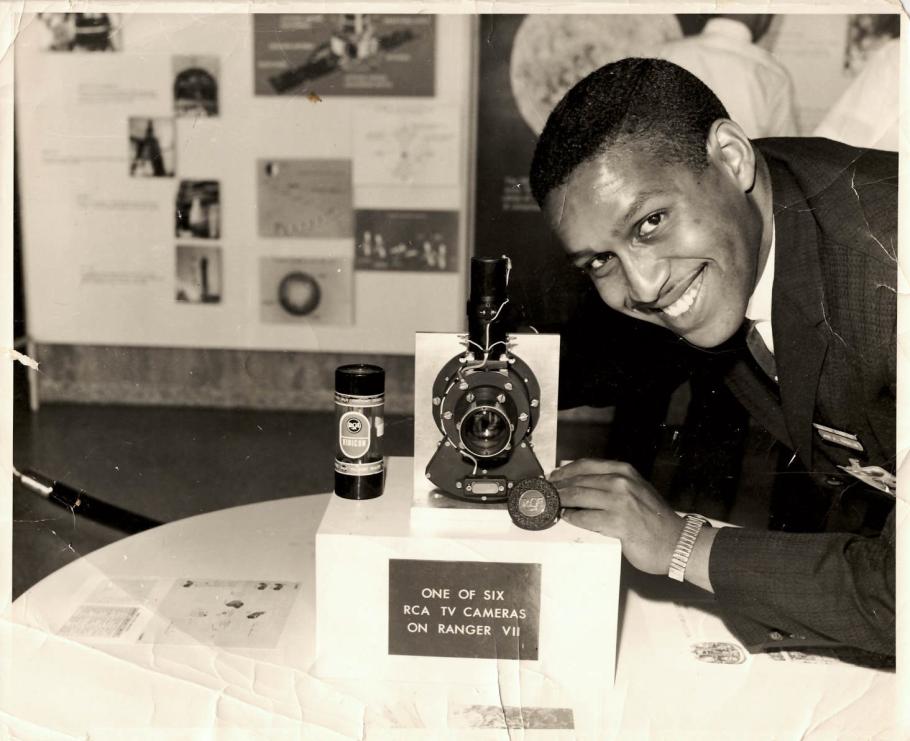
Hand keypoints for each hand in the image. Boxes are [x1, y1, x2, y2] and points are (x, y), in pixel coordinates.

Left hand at [550, 458, 684, 574]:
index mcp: (624, 471)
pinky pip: (585, 518)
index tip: (551, 478)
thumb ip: (611, 485)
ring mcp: (620, 501)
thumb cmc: (654, 519)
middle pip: (577, 480)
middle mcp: (621, 482)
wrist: (677, 541)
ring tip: (551, 506)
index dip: (563, 471)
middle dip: (557, 487)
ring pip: (578, 496)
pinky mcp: (618, 522)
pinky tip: (567, 519)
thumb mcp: (635, 490)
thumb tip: (579, 485)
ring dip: (561, 502)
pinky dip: (572, 518)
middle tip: (544, 494)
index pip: (585, 465)